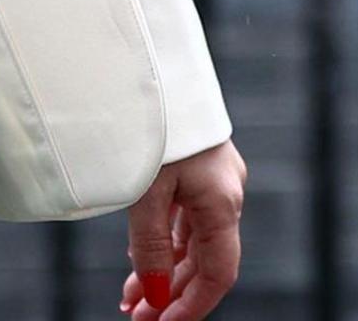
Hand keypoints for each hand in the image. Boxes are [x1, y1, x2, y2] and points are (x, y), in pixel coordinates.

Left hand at [117, 137, 243, 320]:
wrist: (151, 61)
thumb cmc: (150, 123)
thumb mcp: (145, 190)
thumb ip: (149, 245)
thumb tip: (155, 294)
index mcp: (223, 202)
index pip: (218, 273)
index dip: (193, 306)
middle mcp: (226, 193)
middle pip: (203, 259)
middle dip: (170, 293)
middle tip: (137, 316)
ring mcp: (213, 179)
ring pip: (192, 239)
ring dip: (163, 268)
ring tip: (131, 296)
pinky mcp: (197, 166)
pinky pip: (185, 216)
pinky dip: (164, 241)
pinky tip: (142, 257)